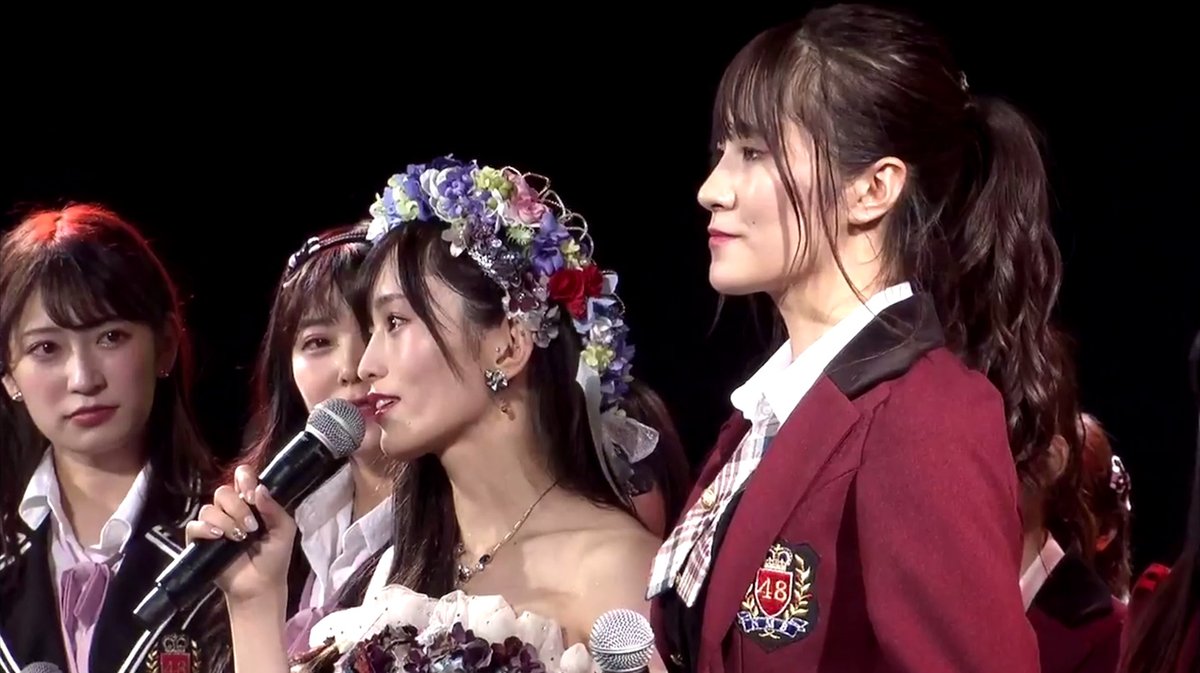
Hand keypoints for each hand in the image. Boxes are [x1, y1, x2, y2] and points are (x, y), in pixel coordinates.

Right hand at [184, 465, 296, 604]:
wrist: (260, 586)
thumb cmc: (274, 557)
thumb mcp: (284, 530)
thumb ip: (274, 509)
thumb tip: (259, 488)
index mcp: (251, 503)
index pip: (242, 477)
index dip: (244, 479)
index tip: (251, 493)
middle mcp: (230, 510)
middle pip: (223, 491)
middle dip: (237, 506)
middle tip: (251, 526)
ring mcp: (214, 525)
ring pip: (209, 508)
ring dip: (226, 520)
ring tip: (240, 537)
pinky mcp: (200, 541)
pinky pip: (194, 526)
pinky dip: (205, 529)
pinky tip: (218, 536)